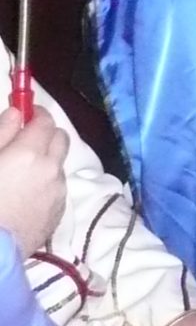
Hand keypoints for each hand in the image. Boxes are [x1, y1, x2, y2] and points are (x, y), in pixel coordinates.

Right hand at [0, 108, 68, 252]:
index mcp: (30, 153)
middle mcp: (51, 169)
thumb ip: (1, 134)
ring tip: (19, 174)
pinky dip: (45, 184)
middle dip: (45, 135)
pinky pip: (56, 188)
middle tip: (23, 142)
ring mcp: (57, 192)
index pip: (45, 121)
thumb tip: (17, 113)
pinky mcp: (57, 213)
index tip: (23, 115)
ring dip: (46, 161)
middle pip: (61, 138)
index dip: (35, 115)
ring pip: (59, 164)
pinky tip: (24, 196)